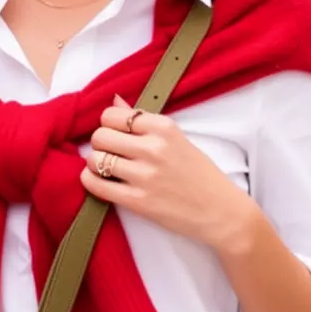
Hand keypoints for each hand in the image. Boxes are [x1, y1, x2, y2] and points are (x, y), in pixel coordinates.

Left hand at [80, 94, 254, 251]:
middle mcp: (153, 148)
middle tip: (109, 153)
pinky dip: (90, 181)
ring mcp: (145, 175)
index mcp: (164, 127)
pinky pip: (96, 184)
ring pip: (95, 158)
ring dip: (95, 163)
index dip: (108, 125)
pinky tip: (98, 181)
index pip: (113, 116)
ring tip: (105, 169)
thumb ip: (144, 120)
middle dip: (100, 144)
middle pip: (100, 135)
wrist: (220, 211)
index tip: (115, 135)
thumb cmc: (200, 174)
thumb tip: (114, 100)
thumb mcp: (177, 139)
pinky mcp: (138, 201)